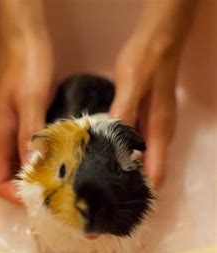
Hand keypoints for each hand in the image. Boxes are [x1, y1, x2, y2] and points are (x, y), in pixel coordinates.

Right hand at [0, 33, 53, 202]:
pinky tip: (69, 159)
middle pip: (10, 179)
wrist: (28, 43)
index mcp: (0, 137)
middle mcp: (6, 140)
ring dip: (41, 177)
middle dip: (30, 191)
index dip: (14, 195)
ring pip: (23, 167)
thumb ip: (29, 134)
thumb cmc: (27, 67)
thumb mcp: (30, 100)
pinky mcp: (31, 126)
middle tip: (59, 194)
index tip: (42, 196)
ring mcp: (18, 133)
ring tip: (67, 182)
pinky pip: (35, 152)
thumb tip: (32, 169)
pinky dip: (49, 161)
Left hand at [110, 0, 197, 186]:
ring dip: (123, 171)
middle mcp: (159, 135)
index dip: (141, 193)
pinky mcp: (145, 120)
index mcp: (158, 131)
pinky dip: (121, 154)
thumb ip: (124, 114)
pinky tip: (101, 156)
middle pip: (148, 170)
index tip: (119, 207)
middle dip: (127, 186)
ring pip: (140, 159)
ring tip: (95, 183)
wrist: (157, 42)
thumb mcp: (131, 86)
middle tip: (99, 198)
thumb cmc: (145, 63)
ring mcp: (153, 128)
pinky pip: (135, 146)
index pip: (155, 172)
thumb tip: (114, 145)